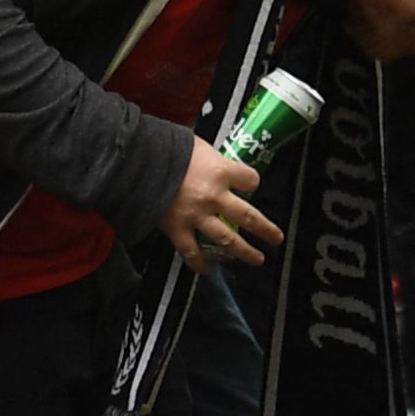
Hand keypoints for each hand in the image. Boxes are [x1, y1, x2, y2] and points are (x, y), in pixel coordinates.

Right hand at [163, 142, 277, 268]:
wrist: (137, 164)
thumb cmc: (167, 149)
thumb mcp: (197, 145)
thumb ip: (212, 157)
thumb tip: (219, 161)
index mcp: (221, 172)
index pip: (250, 180)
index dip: (251, 183)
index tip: (250, 186)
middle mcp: (215, 197)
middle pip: (248, 217)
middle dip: (266, 229)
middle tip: (276, 238)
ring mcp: (197, 216)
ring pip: (227, 240)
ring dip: (245, 252)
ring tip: (257, 259)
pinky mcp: (178, 230)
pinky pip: (192, 252)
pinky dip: (200, 264)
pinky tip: (207, 269)